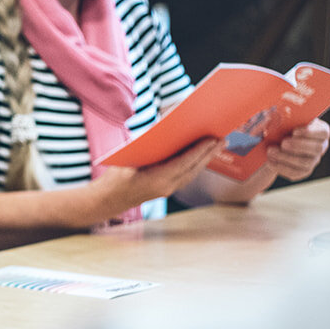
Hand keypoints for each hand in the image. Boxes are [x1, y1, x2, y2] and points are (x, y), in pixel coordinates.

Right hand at [89, 137, 219, 220]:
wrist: (107, 200)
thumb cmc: (115, 177)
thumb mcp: (128, 157)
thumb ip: (146, 145)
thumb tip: (163, 128)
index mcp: (157, 179)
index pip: (184, 163)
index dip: (200, 151)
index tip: (212, 139)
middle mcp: (166, 187)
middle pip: (193, 168)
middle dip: (209, 153)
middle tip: (222, 138)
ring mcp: (167, 190)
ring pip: (192, 173)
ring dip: (205, 159)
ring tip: (217, 145)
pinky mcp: (166, 189)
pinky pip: (185, 176)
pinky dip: (195, 165)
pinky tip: (201, 156)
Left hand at [268, 118, 329, 180]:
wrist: (274, 143)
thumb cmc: (281, 126)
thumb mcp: (281, 118)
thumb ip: (280, 116)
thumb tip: (270, 117)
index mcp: (320, 130)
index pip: (323, 132)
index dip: (310, 133)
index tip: (295, 131)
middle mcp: (320, 146)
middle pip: (317, 149)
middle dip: (298, 146)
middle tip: (283, 143)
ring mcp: (313, 160)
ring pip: (305, 162)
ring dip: (286, 158)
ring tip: (271, 151)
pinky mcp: (303, 171)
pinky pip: (296, 173)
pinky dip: (282, 168)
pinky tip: (270, 161)